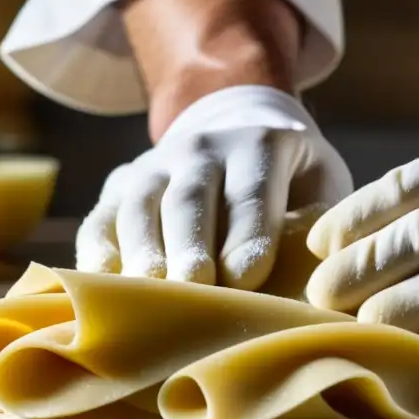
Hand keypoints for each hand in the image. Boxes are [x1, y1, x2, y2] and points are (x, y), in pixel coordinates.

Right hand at [76, 85, 351, 289]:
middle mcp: (202, 147)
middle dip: (191, 243)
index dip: (250, 232)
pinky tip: (100, 284)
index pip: (253, 189)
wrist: (235, 126)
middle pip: (191, 197)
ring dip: (142, 250)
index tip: (247, 275)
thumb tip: (321, 281)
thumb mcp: (321, 184)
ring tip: (147, 292)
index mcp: (262, 143)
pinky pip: (102, 217)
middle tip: (194, 285)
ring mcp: (155, 164)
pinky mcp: (120, 186)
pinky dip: (97, 250)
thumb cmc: (292, 180)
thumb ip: (321, 223)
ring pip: (141, 205)